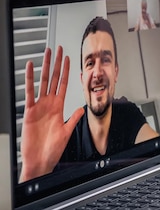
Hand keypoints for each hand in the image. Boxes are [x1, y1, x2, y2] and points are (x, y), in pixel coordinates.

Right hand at [19, 46, 83, 181]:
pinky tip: (29, 68)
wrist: (40, 160)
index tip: (69, 59)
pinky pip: (29, 92)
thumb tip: (81, 109)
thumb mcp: (67, 132)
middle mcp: (49, 104)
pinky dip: (29, 80)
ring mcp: (39, 106)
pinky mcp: (29, 111)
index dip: (66, 71)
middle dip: (56, 63)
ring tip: (46, 53)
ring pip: (42, 81)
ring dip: (44, 67)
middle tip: (58, 49)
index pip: (64, 84)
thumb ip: (74, 119)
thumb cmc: (52, 149)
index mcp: (59, 107)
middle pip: (54, 78)